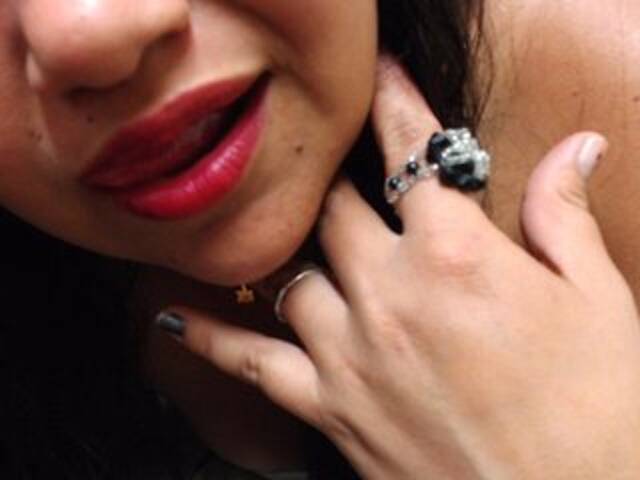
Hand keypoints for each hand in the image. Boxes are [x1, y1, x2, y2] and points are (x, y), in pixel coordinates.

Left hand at [159, 56, 639, 478]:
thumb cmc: (598, 411)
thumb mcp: (599, 300)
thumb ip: (565, 216)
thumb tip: (576, 149)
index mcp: (455, 256)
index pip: (413, 153)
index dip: (397, 102)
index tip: (383, 74)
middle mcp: (389, 296)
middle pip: (337, 207)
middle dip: (342, 180)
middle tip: (344, 169)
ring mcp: (351, 353)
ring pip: (292, 271)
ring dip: (297, 245)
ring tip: (298, 232)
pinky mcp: (331, 408)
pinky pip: (251, 362)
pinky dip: (210, 337)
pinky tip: (173, 318)